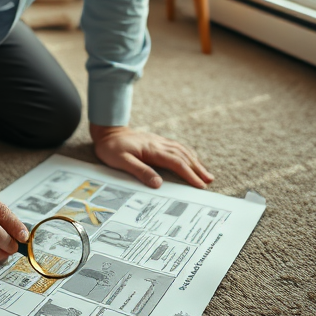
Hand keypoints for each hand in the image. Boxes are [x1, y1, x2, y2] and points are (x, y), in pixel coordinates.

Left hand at [90, 124, 213, 189]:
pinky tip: (191, 159)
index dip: (189, 174)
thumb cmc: (111, 148)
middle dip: (197, 169)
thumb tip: (158, 184)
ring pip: (182, 150)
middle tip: (209, 181)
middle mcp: (158, 144)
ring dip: (195, 161)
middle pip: (183, 156)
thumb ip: (140, 171)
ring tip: (205, 173)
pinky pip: (177, 147)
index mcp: (152, 149)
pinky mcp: (156, 141)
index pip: (176, 162)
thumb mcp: (121, 162)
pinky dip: (187, 154)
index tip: (199, 184)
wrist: (107, 131)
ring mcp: (158, 141)